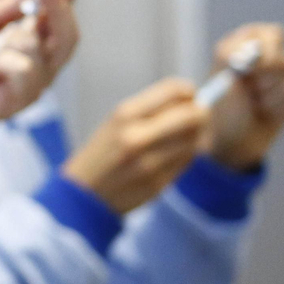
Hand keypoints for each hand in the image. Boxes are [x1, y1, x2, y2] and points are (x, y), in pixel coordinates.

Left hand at [0, 0, 82, 127]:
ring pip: (39, 50)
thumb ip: (10, 3)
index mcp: (32, 40)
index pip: (59, 18)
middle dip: (57, 8)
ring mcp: (33, 82)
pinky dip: (3, 63)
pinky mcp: (21, 99)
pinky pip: (24, 71)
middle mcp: (40, 62)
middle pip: (67, 36)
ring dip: (13, 41)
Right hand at [63, 79, 208, 214]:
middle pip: (192, 116)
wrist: (83, 193)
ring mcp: (148, 162)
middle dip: (200, 114)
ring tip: (180, 138)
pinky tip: (171, 156)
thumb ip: (151, 110)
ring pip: (194, 141)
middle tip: (198, 116)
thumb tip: (193, 100)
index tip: (191, 95)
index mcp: (124, 115)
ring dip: (194, 137)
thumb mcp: (115, 122)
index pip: (174, 91)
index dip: (188, 91)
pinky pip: (186, 161)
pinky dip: (185, 155)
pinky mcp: (157, 183)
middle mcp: (136, 136)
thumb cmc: (103, 152)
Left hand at [205, 23, 283, 170]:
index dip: (269, 48)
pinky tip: (262, 115)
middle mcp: (268, 60)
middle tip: (249, 89)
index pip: (274, 34)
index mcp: (249, 46)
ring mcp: (282, 82)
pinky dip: (274, 111)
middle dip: (267, 78)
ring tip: (252, 104)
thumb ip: (234, 53)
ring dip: (267, 97)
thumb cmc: (218, 101)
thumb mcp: (219, 72)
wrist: (225, 139)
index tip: (254, 66)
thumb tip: (258, 53)